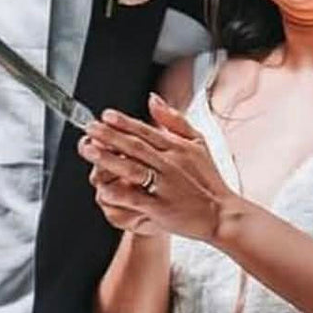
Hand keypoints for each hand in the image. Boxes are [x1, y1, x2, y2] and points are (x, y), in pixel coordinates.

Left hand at [78, 93, 232, 241]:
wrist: (222, 214)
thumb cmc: (209, 180)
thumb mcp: (199, 142)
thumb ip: (175, 120)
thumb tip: (153, 99)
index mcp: (177, 147)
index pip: (146, 131)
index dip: (123, 122)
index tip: (105, 116)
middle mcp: (170, 164)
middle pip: (135, 146)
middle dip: (109, 136)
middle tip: (89, 129)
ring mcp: (165, 186)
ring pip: (133, 168)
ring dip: (109, 158)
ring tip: (89, 150)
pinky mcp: (162, 208)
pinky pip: (136, 198)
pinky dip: (119, 192)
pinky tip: (102, 187)